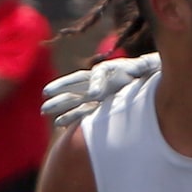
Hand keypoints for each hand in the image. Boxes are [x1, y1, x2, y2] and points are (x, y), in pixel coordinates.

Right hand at [40, 52, 160, 127]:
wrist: (148, 80)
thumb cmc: (144, 71)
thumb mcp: (141, 67)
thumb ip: (138, 66)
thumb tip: (118, 80)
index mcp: (106, 71)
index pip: (94, 77)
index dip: (93, 84)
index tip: (95, 94)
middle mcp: (97, 83)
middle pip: (75, 86)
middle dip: (61, 90)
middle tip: (45, 94)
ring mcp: (96, 96)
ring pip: (74, 100)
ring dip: (60, 105)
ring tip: (43, 111)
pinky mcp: (99, 108)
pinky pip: (82, 113)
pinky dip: (71, 118)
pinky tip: (59, 124)